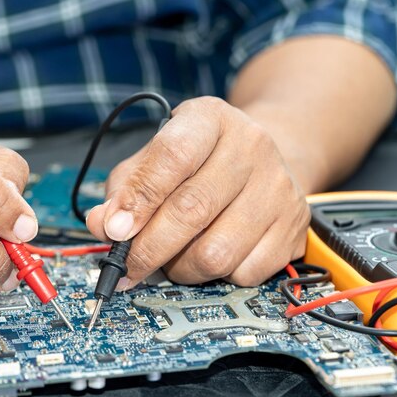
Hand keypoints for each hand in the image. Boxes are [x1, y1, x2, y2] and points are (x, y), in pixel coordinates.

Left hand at [87, 97, 309, 288]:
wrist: (262, 160)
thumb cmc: (198, 162)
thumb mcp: (155, 157)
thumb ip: (125, 189)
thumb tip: (103, 225)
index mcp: (210, 119)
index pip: (173, 157)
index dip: (139, 199)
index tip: (114, 230)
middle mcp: (251, 146)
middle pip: (192, 210)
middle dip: (149, 249)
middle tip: (128, 266)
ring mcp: (278, 187)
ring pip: (216, 253)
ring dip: (181, 269)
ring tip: (172, 259)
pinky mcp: (293, 225)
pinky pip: (244, 273)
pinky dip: (216, 277)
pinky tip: (208, 257)